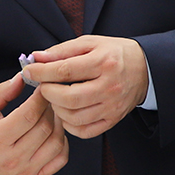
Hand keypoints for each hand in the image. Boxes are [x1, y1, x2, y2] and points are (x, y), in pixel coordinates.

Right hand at [0, 71, 68, 174]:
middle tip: (48, 98)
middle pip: (45, 127)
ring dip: (59, 124)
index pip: (29, 114)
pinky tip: (54, 133)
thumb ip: (1, 93)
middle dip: (50, 108)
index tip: (43, 87)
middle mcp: (13, 157)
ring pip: (56, 142)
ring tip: (51, 114)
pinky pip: (60, 159)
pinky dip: (63, 143)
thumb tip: (21, 78)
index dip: (41, 97)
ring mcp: (26, 169)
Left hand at [22, 36, 149, 138]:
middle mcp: (109, 86)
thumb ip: (61, 51)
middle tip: (43, 86)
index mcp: (103, 62)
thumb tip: (37, 58)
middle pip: (68, 98)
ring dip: (57, 109)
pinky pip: (84, 131)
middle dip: (48, 93)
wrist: (144, 68)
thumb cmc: (114, 54)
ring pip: (74, 117)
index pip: (65, 71)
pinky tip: (67, 112)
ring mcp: (112, 106)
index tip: (29, 70)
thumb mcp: (89, 44)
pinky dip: (69, 124)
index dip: (42, 72)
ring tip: (55, 98)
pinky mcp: (113, 120)